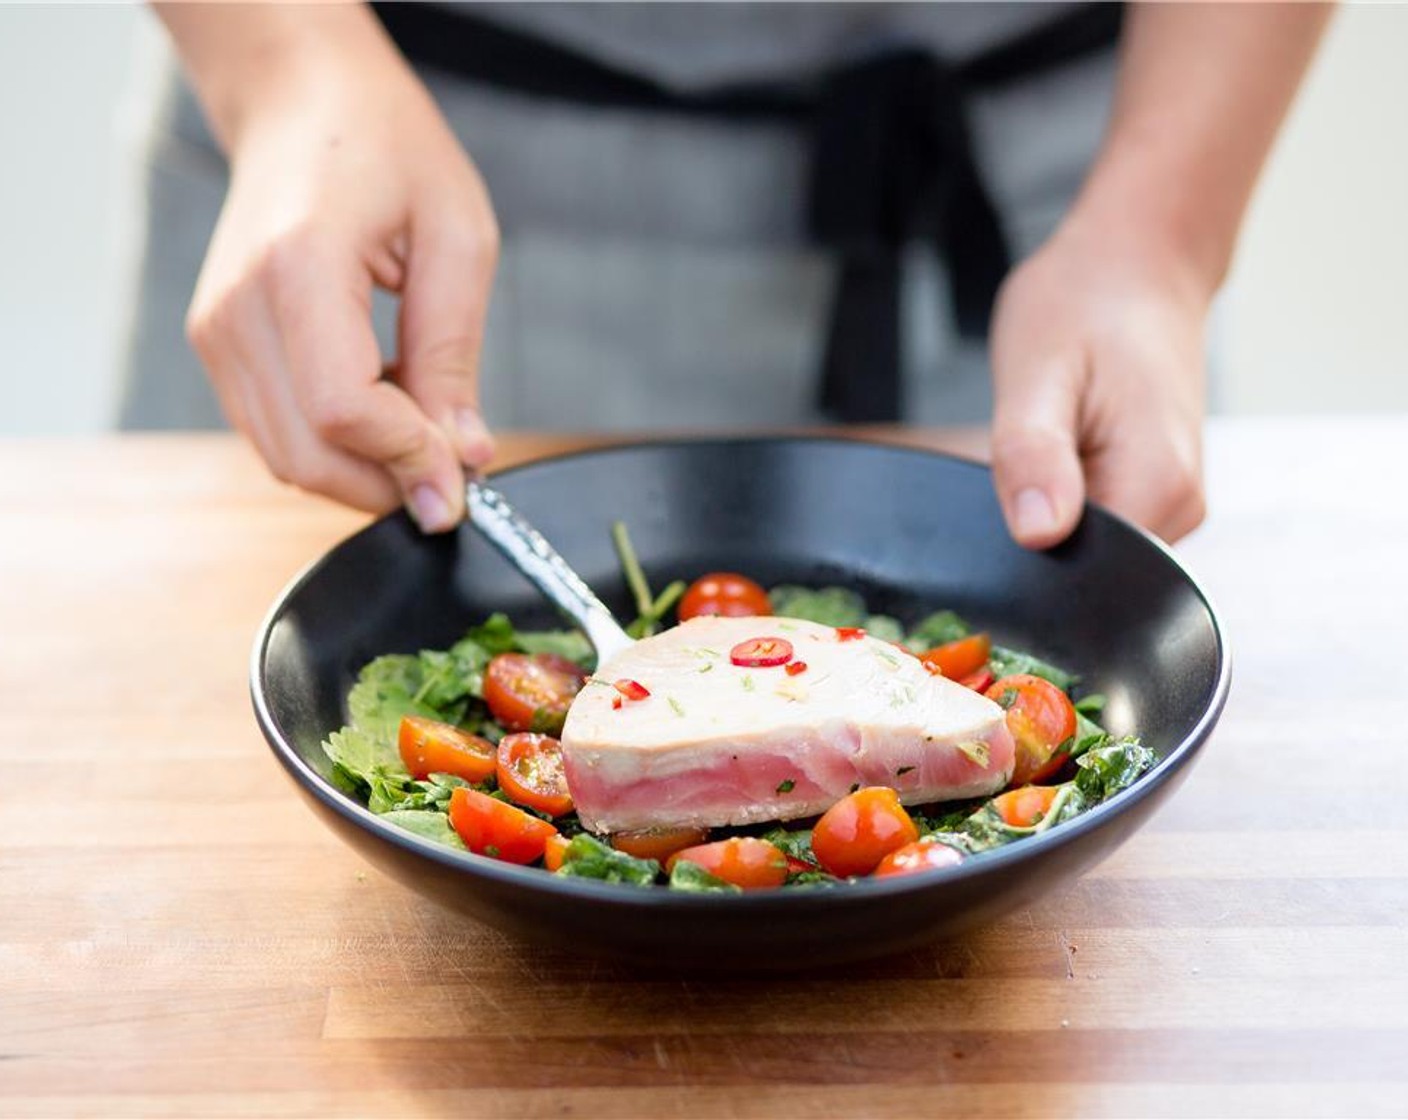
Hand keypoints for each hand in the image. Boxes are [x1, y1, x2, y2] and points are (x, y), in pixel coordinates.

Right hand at [185, 38, 496, 530]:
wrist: (304, 105)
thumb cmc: (388, 150)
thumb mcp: (457, 240)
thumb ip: (453, 355)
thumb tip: (463, 455)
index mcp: (298, 264)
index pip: (342, 407)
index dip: (408, 459)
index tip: (465, 479)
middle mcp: (238, 306)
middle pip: (307, 453)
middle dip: (389, 482)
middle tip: (457, 471)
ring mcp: (217, 331)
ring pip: (288, 457)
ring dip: (366, 468)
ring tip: (425, 418)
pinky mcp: (218, 348)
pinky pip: (278, 433)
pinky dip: (339, 445)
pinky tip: (386, 401)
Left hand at [988, 216, 1209, 548]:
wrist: (1136, 264)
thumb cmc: (1084, 303)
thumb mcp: (1037, 372)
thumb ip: (1034, 456)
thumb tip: (1038, 534)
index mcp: (1160, 487)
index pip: (1080, 577)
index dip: (1025, 556)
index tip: (1004, 504)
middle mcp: (1180, 508)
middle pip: (1083, 569)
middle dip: (1034, 534)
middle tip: (1021, 456)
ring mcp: (1172, 504)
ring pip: (1085, 549)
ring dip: (1047, 512)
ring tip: (1045, 443)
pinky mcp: (1156, 494)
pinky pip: (1096, 525)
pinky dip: (1063, 499)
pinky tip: (1059, 452)